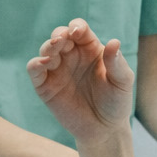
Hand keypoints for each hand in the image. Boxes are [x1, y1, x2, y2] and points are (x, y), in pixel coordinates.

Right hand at [27, 19, 134, 142]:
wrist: (104, 130)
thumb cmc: (116, 102)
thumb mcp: (122, 82)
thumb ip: (117, 63)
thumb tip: (114, 42)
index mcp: (90, 49)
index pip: (79, 29)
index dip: (76, 27)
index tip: (77, 32)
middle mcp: (71, 56)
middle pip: (59, 35)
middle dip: (59, 34)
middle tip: (61, 40)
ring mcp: (57, 70)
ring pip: (45, 49)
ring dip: (47, 46)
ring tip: (53, 50)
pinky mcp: (45, 86)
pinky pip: (34, 70)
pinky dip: (35, 63)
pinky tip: (43, 63)